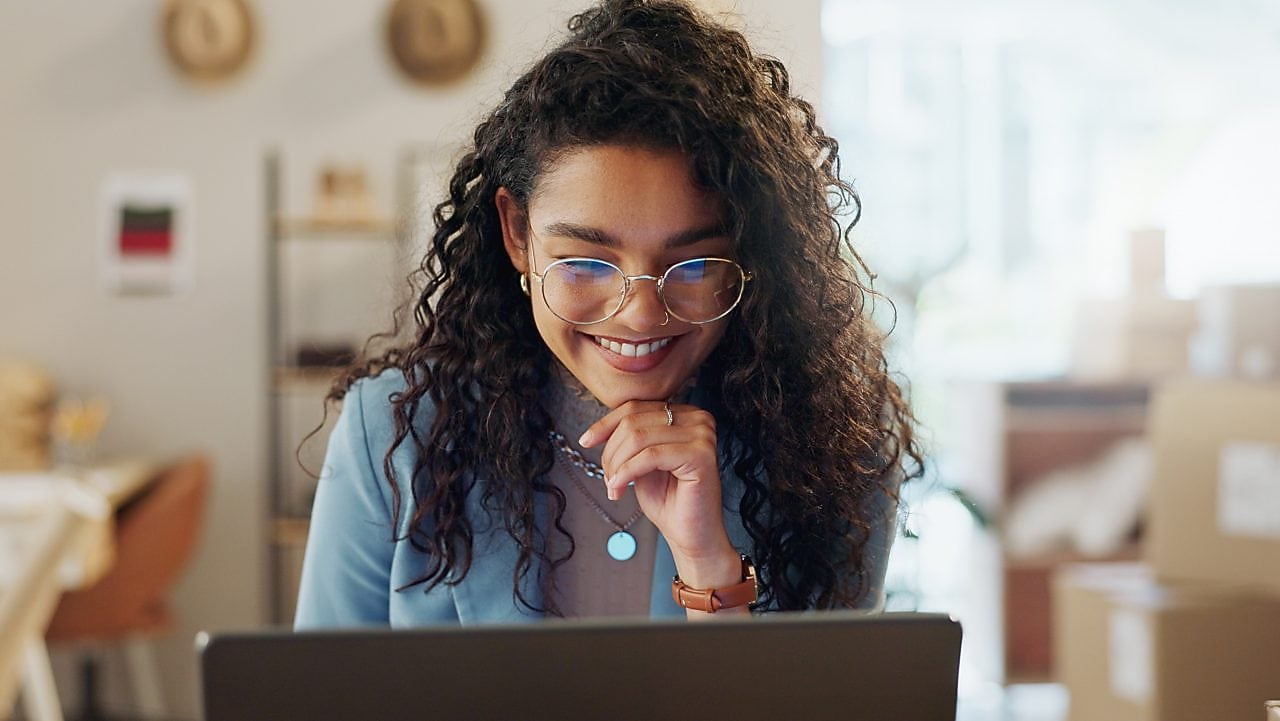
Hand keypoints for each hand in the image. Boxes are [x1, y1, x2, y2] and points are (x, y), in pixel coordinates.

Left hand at [579, 400, 741, 591]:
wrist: (691, 535)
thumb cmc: (669, 500)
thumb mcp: (641, 461)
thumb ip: (630, 438)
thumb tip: (599, 428)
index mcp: (685, 414)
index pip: (635, 407)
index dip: (605, 424)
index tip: (585, 441)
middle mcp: (698, 418)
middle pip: (634, 421)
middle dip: (611, 452)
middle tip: (608, 479)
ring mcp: (702, 434)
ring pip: (638, 437)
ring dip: (616, 465)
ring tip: (613, 486)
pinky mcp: (701, 454)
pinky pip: (649, 456)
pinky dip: (627, 472)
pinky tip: (618, 488)